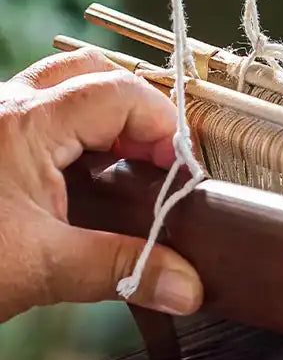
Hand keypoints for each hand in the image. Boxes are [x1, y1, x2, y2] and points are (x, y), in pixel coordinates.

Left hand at [0, 48, 202, 321]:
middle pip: (88, 73)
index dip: (162, 126)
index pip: (116, 93)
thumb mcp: (43, 268)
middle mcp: (2, 108)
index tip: (179, 173)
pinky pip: (36, 118)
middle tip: (156, 160)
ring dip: (102, 120)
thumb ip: (123, 270)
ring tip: (126, 169)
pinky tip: (83, 185)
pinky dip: (72, 139)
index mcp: (23, 125)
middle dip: (134, 110)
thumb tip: (187, 286)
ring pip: (59, 90)